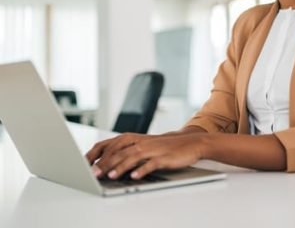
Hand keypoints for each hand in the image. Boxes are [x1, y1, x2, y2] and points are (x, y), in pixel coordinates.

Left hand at [85, 132, 207, 179]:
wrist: (189, 142)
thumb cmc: (163, 146)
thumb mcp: (143, 145)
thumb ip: (126, 151)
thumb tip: (104, 164)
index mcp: (134, 138)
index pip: (110, 144)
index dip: (97, 154)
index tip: (84, 164)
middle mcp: (141, 142)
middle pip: (119, 151)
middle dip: (105, 163)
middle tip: (93, 175)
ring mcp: (153, 149)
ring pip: (133, 156)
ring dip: (121, 166)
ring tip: (110, 176)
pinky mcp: (164, 157)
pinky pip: (151, 163)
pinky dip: (142, 170)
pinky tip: (135, 176)